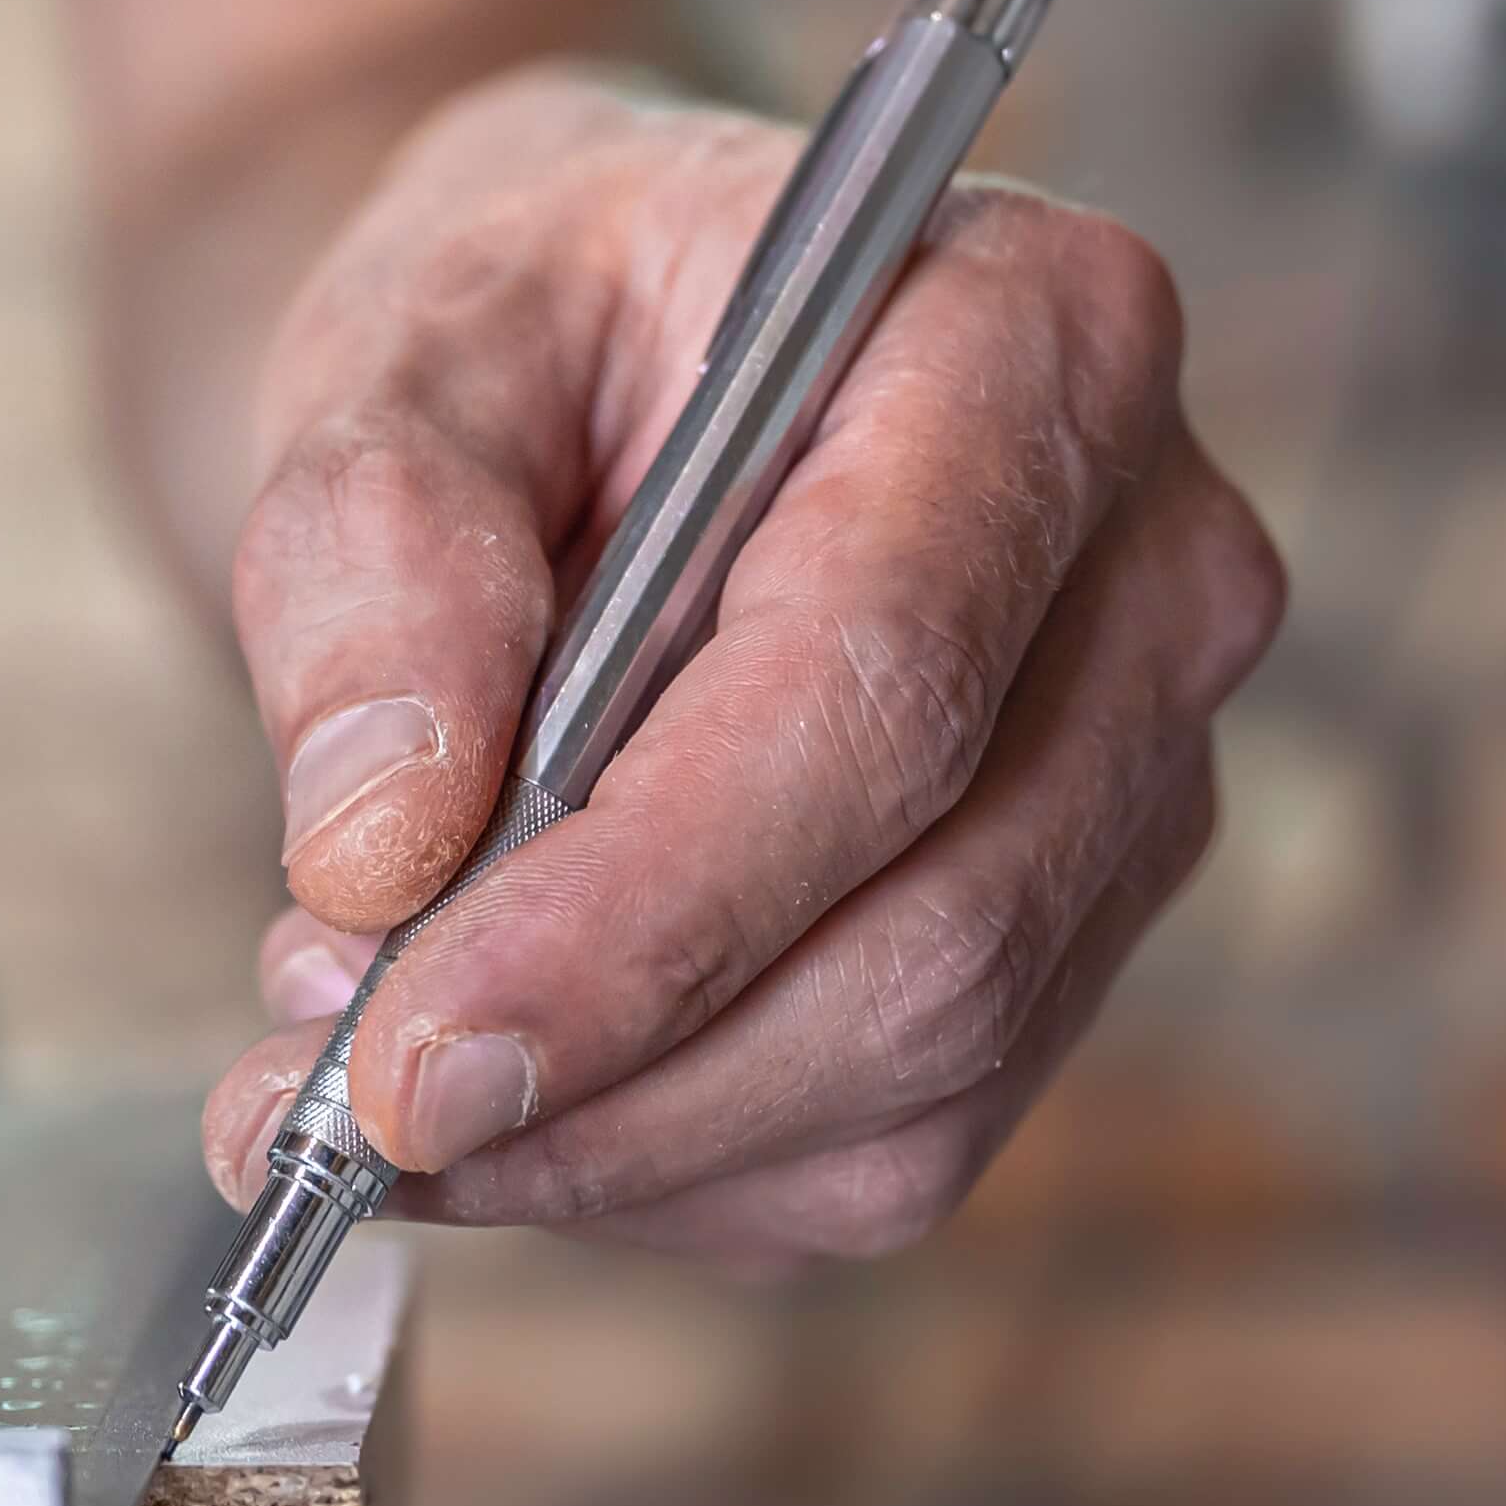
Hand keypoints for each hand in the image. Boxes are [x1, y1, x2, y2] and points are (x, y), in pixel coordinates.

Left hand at [190, 65, 1282, 1262]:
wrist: (585, 383)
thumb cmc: (528, 335)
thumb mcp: (401, 356)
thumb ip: (373, 562)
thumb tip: (380, 852)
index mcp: (1037, 337)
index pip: (882, 685)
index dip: (649, 908)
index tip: (410, 1051)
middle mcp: (1160, 563)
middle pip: (938, 928)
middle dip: (620, 1068)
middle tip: (345, 1098)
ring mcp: (1147, 766)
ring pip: (925, 1073)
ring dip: (626, 1141)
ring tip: (382, 1074)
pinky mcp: (1083, 929)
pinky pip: (898, 1146)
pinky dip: (672, 1169)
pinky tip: (522, 1090)